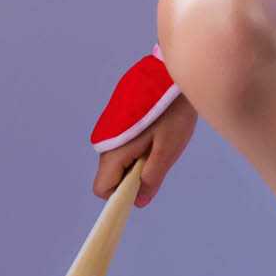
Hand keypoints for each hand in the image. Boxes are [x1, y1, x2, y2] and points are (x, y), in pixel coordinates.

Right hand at [92, 91, 197, 208]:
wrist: (173, 74)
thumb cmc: (171, 112)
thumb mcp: (167, 151)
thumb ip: (151, 178)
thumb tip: (139, 201)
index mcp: (113, 152)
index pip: (102, 188)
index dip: (121, 195)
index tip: (144, 186)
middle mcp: (105, 142)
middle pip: (111, 175)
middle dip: (133, 176)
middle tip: (158, 157)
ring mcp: (110, 129)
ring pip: (120, 159)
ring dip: (139, 159)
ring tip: (161, 140)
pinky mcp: (118, 120)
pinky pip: (125, 144)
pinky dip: (139, 146)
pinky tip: (158, 130)